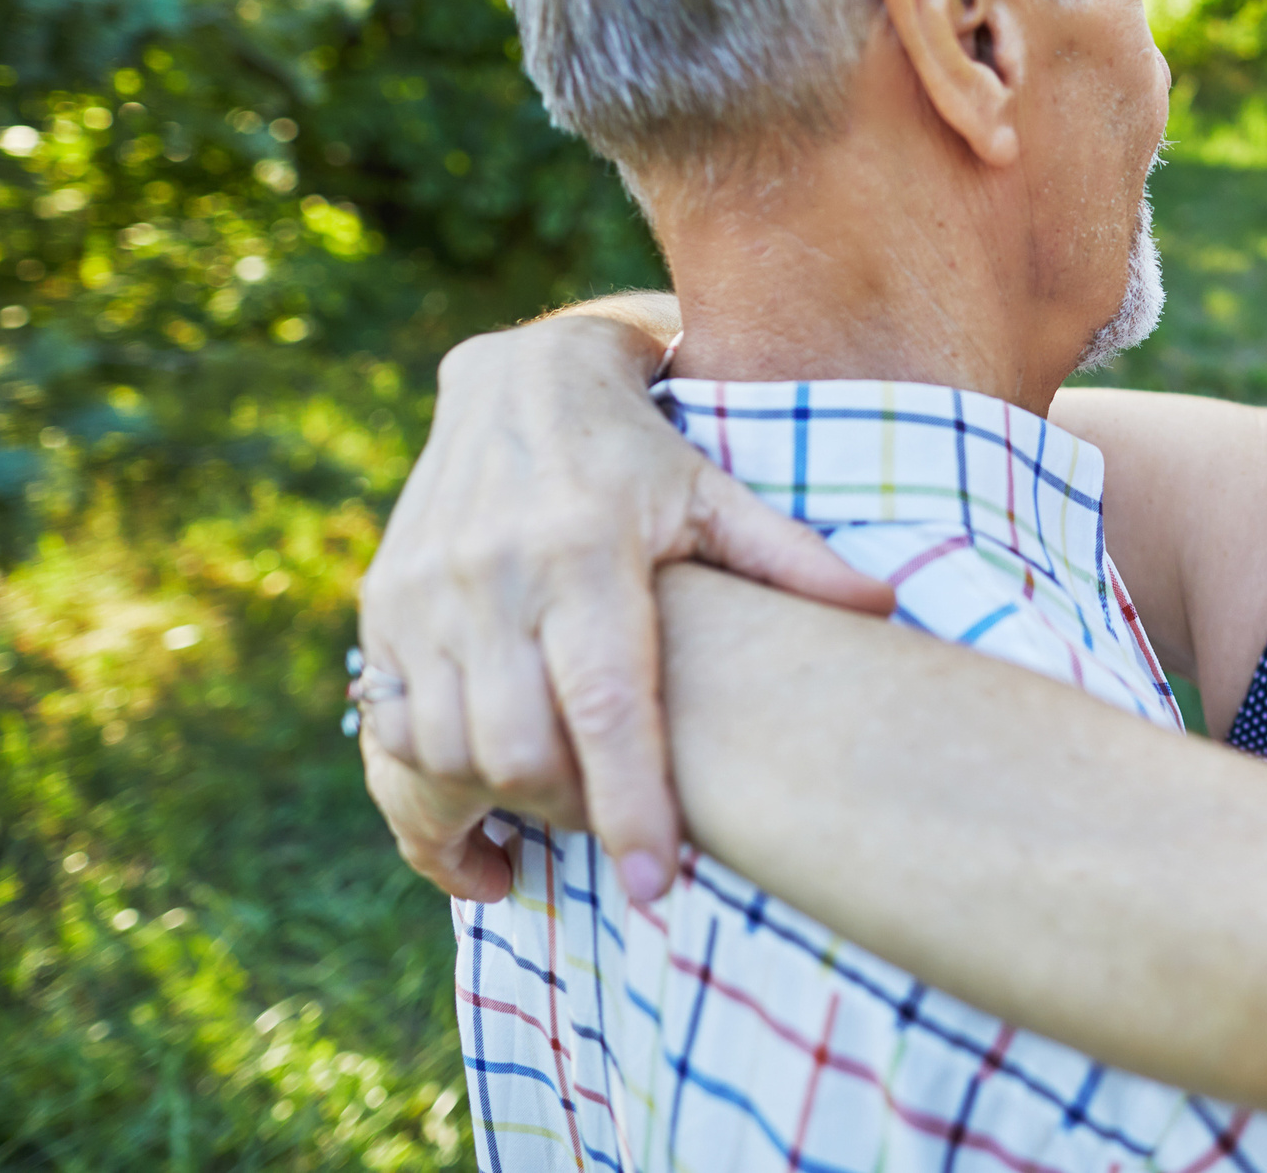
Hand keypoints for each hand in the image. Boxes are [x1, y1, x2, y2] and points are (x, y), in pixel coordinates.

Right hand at [357, 299, 894, 903]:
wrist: (518, 381)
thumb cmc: (639, 453)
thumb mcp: (716, 493)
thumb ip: (791, 557)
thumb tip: (885, 605)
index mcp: (590, 553)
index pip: (609, 706)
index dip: (631, 806)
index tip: (660, 886)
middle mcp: (496, 575)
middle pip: (519, 750)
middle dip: (568, 812)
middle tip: (613, 822)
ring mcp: (426, 593)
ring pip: (445, 753)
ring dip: (499, 804)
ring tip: (558, 808)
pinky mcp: (381, 606)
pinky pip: (392, 730)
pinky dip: (434, 782)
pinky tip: (483, 797)